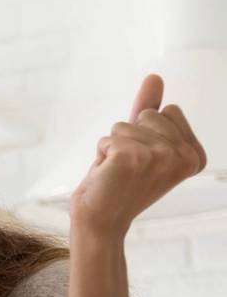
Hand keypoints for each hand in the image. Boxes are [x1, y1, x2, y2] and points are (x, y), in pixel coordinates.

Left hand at [69, 74, 207, 239]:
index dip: (146, 132)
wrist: (100, 220)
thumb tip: (154, 77)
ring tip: (118, 172)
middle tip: (128, 168)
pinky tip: (108, 175)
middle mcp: (183, 156)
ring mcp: (160, 157)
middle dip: (130, 136)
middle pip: (148, 114)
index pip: (169, 110)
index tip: (144, 162)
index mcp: (195, 154)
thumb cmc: (121, 184)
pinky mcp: (132, 158)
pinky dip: (101, 153)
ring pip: (125, 124)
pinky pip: (108, 138)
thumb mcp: (141, 142)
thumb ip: (149, 109)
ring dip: (114, 146)